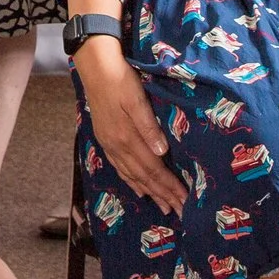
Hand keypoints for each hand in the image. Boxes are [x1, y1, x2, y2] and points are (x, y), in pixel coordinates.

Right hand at [73, 39, 185, 213]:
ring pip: (132, 175)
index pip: (153, 168)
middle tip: (179, 211)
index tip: (184, 200)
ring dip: (149, 192)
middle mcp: (117, 146)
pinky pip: (120, 168)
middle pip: (143, 177)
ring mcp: (110, 144)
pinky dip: (131, 181)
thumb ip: (148, 126)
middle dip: (162, 194)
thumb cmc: (120, 79)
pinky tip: (138, 189)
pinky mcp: (106, 139)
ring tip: (163, 206)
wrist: (94, 67)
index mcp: (127, 137)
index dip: (168, 185)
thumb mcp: (136, 99)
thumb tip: (162, 152)